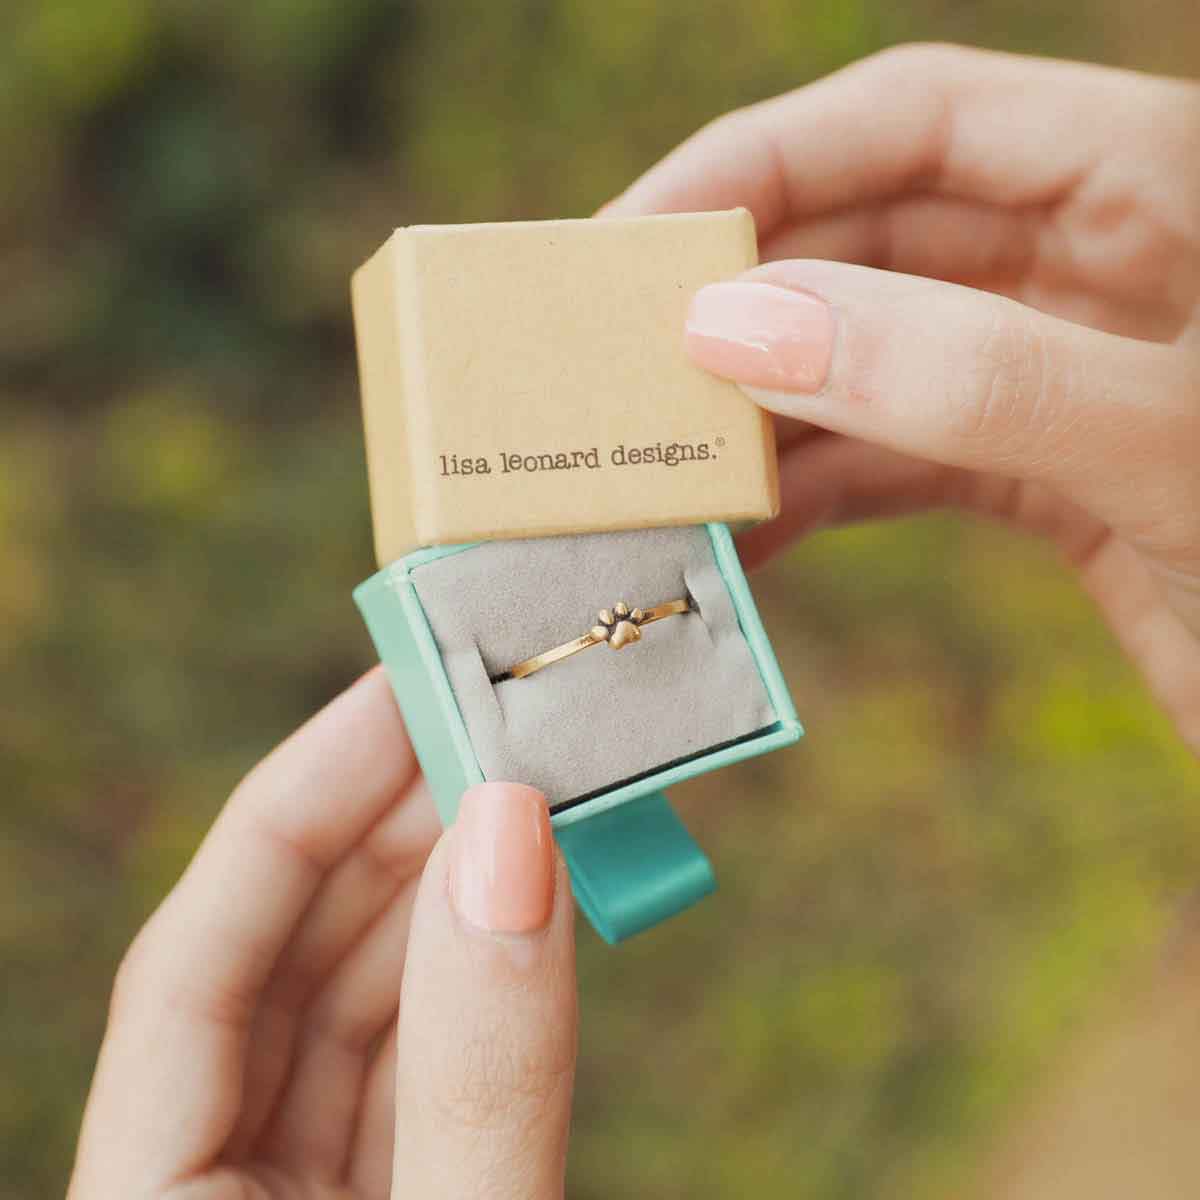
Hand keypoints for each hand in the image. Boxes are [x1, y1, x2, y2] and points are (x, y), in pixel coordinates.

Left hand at [68, 669, 577, 1198]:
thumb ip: (480, 1069)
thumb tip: (507, 838)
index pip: (188, 967)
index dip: (292, 812)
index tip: (388, 698)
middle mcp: (207, 1186)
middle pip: (275, 968)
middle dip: (384, 837)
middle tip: (477, 724)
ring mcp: (289, 1197)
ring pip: (349, 1007)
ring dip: (440, 894)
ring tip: (518, 792)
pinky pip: (410, 1061)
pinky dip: (473, 977)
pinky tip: (520, 898)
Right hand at [607, 44, 1199, 750]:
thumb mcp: (1166, 439)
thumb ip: (968, 372)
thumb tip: (742, 326)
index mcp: (1150, 179)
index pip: (904, 118)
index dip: (756, 165)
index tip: (633, 247)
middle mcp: (1090, 259)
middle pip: (862, 237)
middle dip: (733, 300)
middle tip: (612, 372)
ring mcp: (1058, 369)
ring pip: (864, 356)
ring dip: (759, 412)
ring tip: (658, 468)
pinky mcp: (1044, 473)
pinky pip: (894, 459)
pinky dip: (813, 494)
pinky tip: (741, 535)